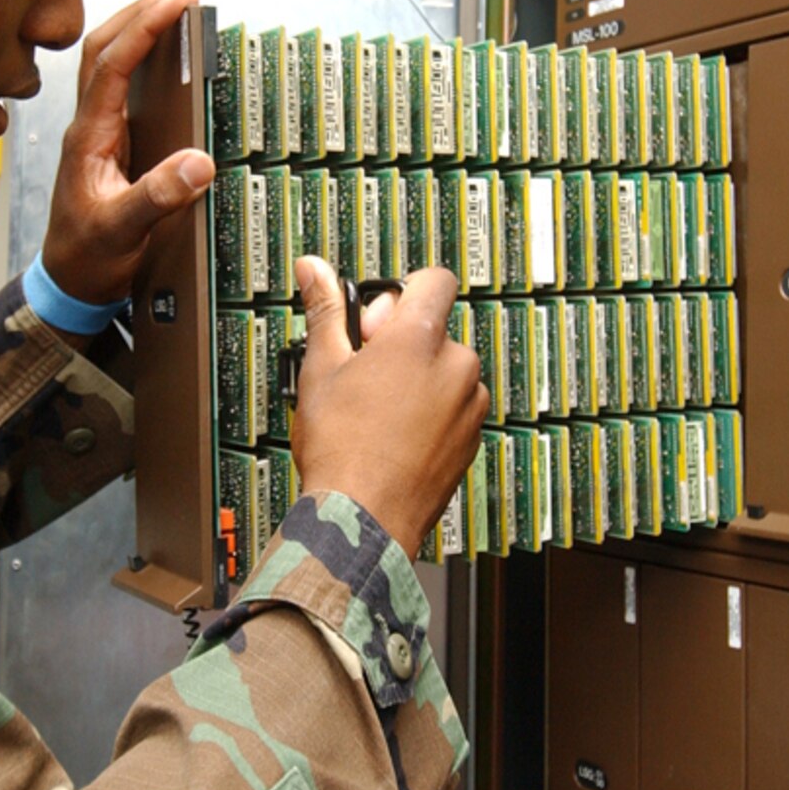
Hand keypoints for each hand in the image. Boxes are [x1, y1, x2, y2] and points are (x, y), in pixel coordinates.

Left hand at [40, 0, 215, 306]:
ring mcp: (96, 131)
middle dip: (139, 11)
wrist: (66, 283)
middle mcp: (88, 125)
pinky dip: (140, 56)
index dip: (146, 26)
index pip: (113, 63)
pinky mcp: (109, 142)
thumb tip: (198, 162)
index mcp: (88, 136)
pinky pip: (120, 84)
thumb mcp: (123, 232)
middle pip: (103, 46)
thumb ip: (157, 198)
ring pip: (107, 60)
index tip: (179, 0)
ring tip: (174, 8)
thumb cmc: (86, 259)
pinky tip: (163, 54)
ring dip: (136, 27)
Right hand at [289, 257, 486, 559]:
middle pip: (433, 329)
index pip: (434, 280)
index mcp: (420, 339)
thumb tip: (315, 270)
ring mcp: (469, 406)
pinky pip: (454, 407)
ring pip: (444, 371)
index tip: (375, 319)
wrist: (364, 519)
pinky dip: (430, 412)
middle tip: (362, 372)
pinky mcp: (472, 439)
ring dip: (417, 379)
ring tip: (375, 410)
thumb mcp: (321, 368)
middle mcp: (457, 367)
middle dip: (400, 342)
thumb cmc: (342, 450)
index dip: (400, 293)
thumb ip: (326, 309)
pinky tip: (394, 434)